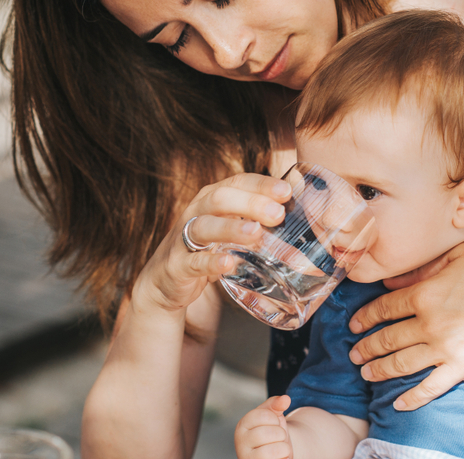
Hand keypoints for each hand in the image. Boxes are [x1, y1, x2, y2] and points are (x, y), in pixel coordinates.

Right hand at [131, 173, 291, 315]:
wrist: (165, 281)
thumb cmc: (206, 249)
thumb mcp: (229, 229)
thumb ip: (256, 219)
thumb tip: (298, 212)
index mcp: (211, 199)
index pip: (237, 182)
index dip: (261, 184)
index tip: (286, 191)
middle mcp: (196, 212)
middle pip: (220, 198)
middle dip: (250, 203)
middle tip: (277, 214)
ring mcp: (183, 238)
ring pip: (204, 226)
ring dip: (231, 228)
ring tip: (256, 234)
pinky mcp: (177, 265)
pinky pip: (193, 261)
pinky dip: (211, 262)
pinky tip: (229, 263)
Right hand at [235, 396, 291, 458]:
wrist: (275, 455)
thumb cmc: (272, 433)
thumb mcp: (273, 416)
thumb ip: (277, 404)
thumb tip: (285, 399)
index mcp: (242, 426)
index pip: (263, 415)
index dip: (275, 419)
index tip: (273, 424)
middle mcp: (240, 443)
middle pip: (269, 433)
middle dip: (281, 434)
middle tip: (277, 439)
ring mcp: (247, 458)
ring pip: (273, 451)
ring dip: (283, 449)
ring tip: (278, 449)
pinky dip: (283, 458)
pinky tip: (277, 458)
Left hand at [347, 243, 463, 410]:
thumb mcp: (455, 257)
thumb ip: (420, 269)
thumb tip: (390, 280)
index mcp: (423, 293)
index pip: (383, 309)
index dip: (364, 317)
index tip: (353, 325)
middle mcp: (428, 323)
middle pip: (387, 338)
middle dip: (366, 348)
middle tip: (354, 354)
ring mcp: (443, 348)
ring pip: (401, 363)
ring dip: (380, 370)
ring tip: (367, 374)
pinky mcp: (462, 368)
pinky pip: (431, 387)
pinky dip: (413, 398)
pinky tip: (399, 404)